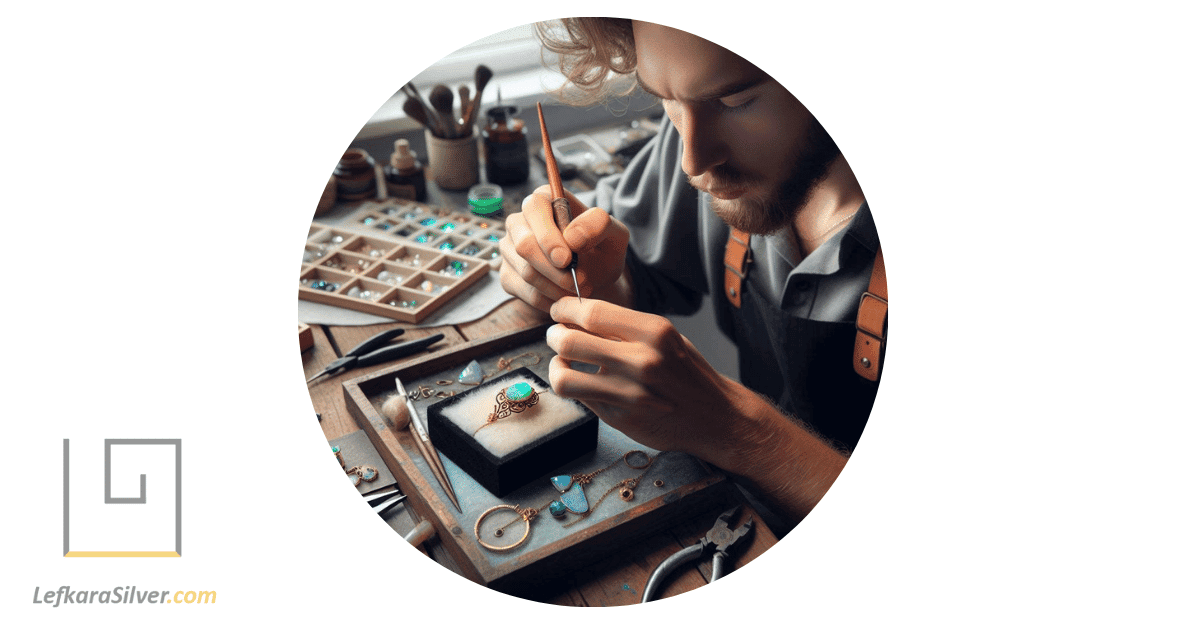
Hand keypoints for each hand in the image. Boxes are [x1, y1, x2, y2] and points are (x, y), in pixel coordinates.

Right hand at [498, 185, 629, 311]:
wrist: (596, 274)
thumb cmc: (602, 247)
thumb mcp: (614, 233)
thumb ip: (598, 225)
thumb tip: (571, 237)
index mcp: (544, 199)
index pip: (534, 208)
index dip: (547, 235)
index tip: (567, 260)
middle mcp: (520, 221)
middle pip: (524, 245)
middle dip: (554, 269)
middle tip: (579, 282)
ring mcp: (510, 249)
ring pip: (526, 272)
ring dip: (557, 287)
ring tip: (581, 289)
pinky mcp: (508, 275)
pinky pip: (524, 292)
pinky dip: (550, 299)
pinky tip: (567, 297)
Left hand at [547, 297, 848, 522]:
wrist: (715, 416)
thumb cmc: (687, 372)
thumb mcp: (665, 337)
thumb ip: (625, 327)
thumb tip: (579, 314)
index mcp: (653, 331)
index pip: (591, 313)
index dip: (566, 309)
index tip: (560, 311)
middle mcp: (641, 361)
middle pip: (569, 341)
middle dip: (554, 336)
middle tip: (556, 336)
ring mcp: (629, 393)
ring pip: (564, 377)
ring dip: (556, 367)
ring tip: (563, 363)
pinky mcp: (620, 418)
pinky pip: (580, 399)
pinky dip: (575, 388)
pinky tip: (584, 384)